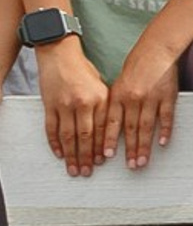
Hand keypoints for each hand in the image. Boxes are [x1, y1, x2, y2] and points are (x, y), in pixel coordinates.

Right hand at [34, 37, 110, 175]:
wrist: (59, 53)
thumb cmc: (84, 70)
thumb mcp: (103, 87)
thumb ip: (106, 107)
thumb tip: (111, 130)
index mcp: (100, 99)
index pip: (102, 129)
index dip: (103, 147)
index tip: (103, 161)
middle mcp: (82, 103)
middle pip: (85, 136)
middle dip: (87, 156)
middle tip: (87, 172)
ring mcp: (63, 104)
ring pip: (67, 136)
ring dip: (71, 155)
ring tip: (74, 168)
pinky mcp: (49, 104)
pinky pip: (51, 128)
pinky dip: (54, 143)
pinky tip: (59, 154)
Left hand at [101, 30, 180, 169]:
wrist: (155, 51)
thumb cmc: (136, 68)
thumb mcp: (119, 85)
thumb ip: (115, 105)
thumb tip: (110, 127)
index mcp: (118, 95)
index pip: (111, 123)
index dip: (108, 140)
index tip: (106, 156)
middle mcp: (133, 98)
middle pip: (130, 129)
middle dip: (129, 150)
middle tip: (130, 166)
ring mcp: (151, 98)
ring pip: (146, 127)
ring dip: (144, 146)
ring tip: (142, 161)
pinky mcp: (168, 96)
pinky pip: (166, 117)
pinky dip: (164, 130)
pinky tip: (163, 143)